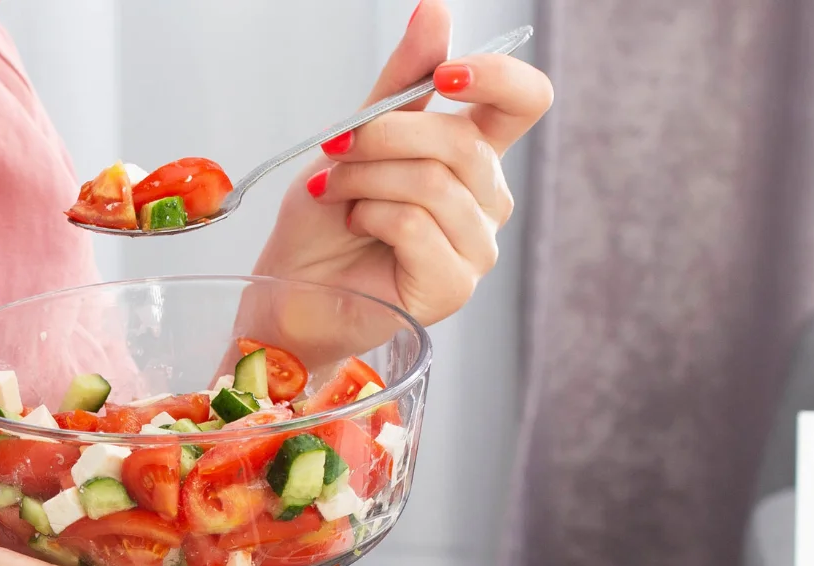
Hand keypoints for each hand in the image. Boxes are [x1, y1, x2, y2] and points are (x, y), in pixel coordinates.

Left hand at [254, 0, 553, 326]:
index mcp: (473, 155)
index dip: (496, 77)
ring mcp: (476, 247)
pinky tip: (354, 227)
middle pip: (462, 142)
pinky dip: (370, 217)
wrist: (288, 290)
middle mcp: (486, 200)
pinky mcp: (453, 287)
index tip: (443, 74)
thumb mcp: (355, 136)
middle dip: (384, 138)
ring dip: (366, 179)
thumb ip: (401, 82)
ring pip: (435, 184)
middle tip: (334, 150)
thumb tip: (435, 9)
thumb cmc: (323, 220)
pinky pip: (415, 226)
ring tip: (333, 192)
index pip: (525, 101)